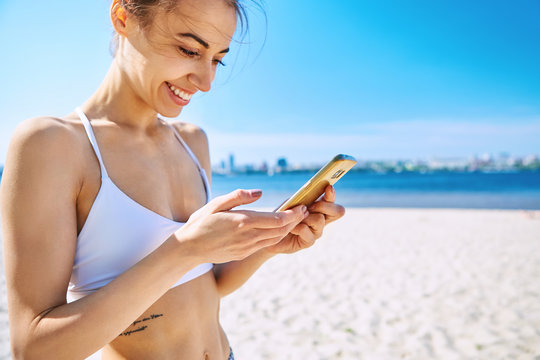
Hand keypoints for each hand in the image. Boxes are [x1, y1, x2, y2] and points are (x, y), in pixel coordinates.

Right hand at [174, 189, 306, 263]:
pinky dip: (276, 236)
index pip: (276, 219)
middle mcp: (247, 236)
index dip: (292, 215)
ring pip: (274, 239)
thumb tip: (260, 193)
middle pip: (280, 230)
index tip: (302, 207)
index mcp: (242, 221)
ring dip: (287, 230)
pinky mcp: (243, 253)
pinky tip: (278, 229)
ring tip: (295, 219)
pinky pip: (265, 244)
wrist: (188, 249)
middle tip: (304, 211)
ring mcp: (246, 247)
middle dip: (294, 221)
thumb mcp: (216, 203)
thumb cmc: (200, 222)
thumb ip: (239, 196)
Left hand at [263, 185, 344, 254]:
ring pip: (320, 219)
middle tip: (310, 206)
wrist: (271, 234)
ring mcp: (317, 231)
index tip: (328, 187)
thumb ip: (301, 200)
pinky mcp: (309, 241)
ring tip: (294, 219)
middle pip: (338, 211)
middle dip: (325, 205)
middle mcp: (321, 219)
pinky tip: (290, 228)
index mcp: (319, 208)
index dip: (332, 194)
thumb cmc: (282, 216)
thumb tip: (307, 203)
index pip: (331, 200)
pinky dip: (296, 227)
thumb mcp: (291, 204)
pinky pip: (306, 230)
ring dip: (305, 217)